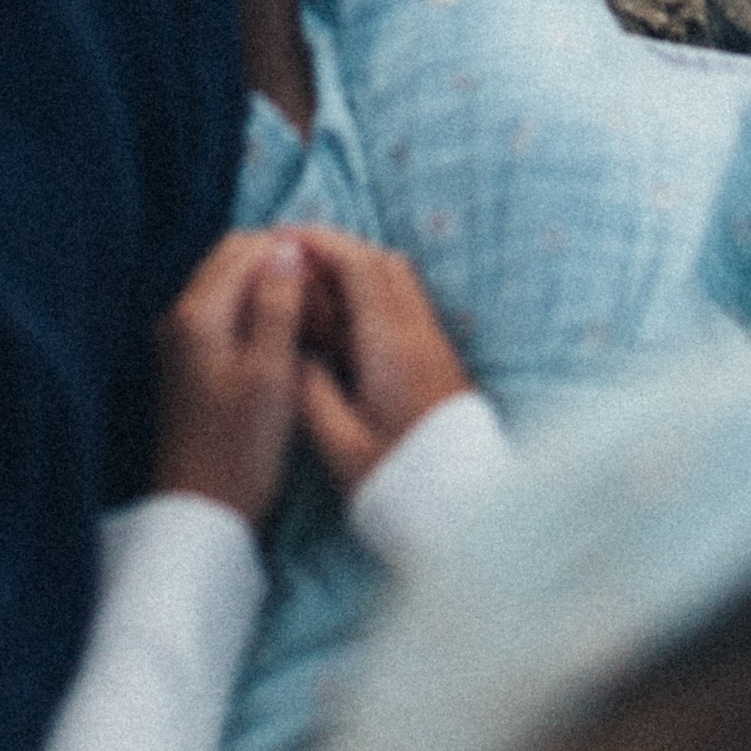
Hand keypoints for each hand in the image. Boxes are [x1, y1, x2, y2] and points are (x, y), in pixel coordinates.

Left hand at [151, 233, 306, 525]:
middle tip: (323, 306)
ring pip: (231, 286)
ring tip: (312, 328)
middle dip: (281, 269)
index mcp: (198, 313)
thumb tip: (288, 247)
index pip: (248, 248)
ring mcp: (180, 337)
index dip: (292, 257)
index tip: (329, 287)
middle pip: (235, 260)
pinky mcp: (188, 360)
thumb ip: (277, 306)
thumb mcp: (271, 375)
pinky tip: (286, 345)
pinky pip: (224, 314)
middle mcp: (180, 315)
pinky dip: (255, 316)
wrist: (202, 512)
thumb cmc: (241, 450)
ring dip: (270, 292)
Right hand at [291, 228, 472, 495]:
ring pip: (397, 281)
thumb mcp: (340, 445)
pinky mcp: (439, 361)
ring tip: (314, 293)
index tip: (282, 240)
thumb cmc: (401, 483)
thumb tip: (289, 353)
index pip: (359, 266)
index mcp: (391, 345)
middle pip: (381, 262)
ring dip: (356, 272)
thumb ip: (309, 391)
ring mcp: (434, 345)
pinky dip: (371, 296)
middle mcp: (418, 333)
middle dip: (336, 251)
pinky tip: (344, 326)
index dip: (319, 243)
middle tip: (293, 263)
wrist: (468, 510)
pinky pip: (404, 305)